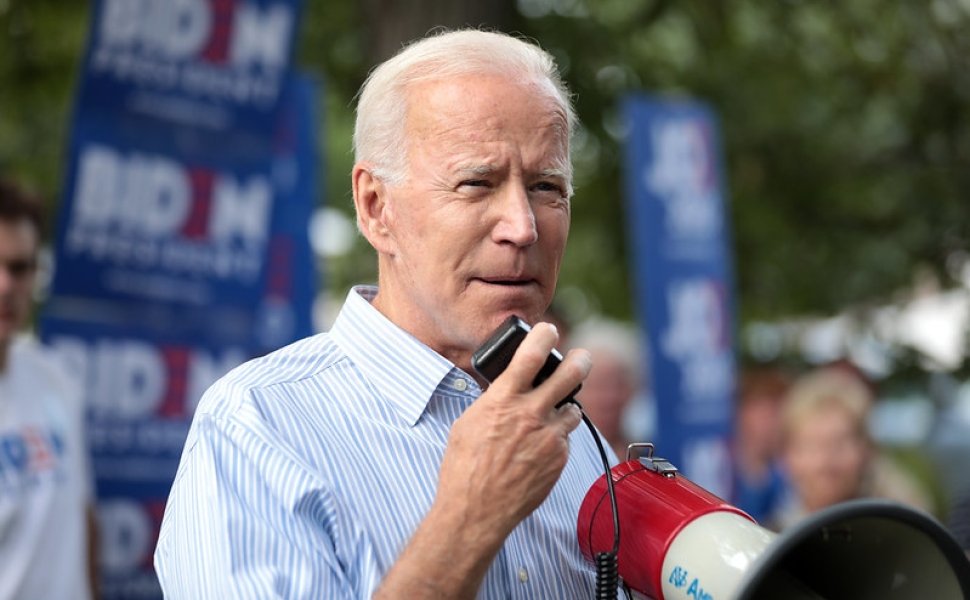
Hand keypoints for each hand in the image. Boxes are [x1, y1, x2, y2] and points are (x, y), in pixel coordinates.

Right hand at [436, 322, 589, 539]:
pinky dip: (555, 440)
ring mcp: (548, 438)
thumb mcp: (468, 423)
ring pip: (573, 411)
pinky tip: (538, 450)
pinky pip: (564, 440)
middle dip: (579, 361)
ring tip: (553, 414)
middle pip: (569, 375)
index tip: (549, 329)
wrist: (476, 509)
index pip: (531, 355)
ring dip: (565, 408)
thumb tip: (505, 388)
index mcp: (503, 400)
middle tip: (582, 357)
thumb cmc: (464, 467)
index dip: (544, 336)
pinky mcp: (558, 459)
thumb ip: (493, 402)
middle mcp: (530, 415)